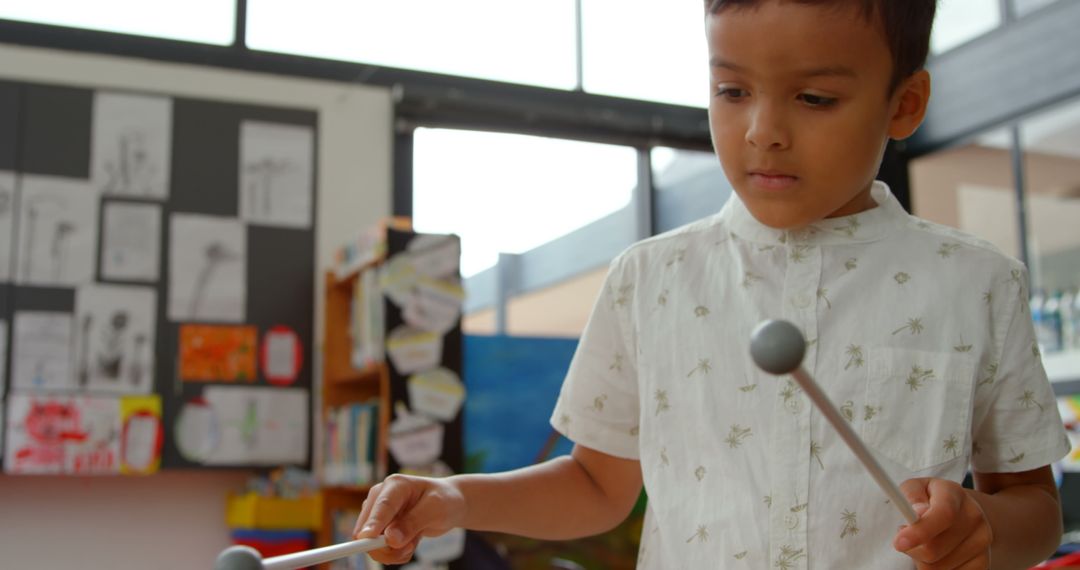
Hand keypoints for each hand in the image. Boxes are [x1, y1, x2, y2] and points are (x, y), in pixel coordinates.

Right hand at [352, 473, 466, 564]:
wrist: (450, 504)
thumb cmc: (444, 500)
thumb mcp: (435, 508)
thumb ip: (413, 522)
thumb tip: (391, 539)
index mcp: (395, 485)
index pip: (381, 507)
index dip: (373, 524)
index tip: (367, 539)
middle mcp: (381, 498)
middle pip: (367, 530)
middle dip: (386, 546)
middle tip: (410, 547)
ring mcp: (379, 514)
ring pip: (371, 544)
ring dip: (393, 552)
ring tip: (414, 543)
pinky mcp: (381, 528)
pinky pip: (380, 550)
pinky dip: (396, 554)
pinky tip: (411, 543)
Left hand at [894, 478, 992, 568]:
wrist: (963, 511)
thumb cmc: (931, 499)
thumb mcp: (916, 487)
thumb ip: (912, 495)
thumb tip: (917, 512)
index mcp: (955, 495)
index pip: (943, 515)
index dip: (920, 531)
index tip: (899, 542)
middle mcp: (974, 518)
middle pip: (935, 548)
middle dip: (912, 548)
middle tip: (906, 538)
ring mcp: (981, 542)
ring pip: (938, 567)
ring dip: (921, 560)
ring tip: (925, 543)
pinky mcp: (983, 563)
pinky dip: (935, 569)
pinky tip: (937, 555)